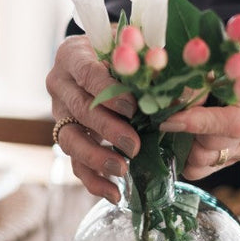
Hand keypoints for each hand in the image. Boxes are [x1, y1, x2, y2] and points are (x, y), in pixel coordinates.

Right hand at [45, 35, 139, 202]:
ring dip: (96, 157)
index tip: (131, 107)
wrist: (104, 59)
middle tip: (134, 145)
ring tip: (122, 170)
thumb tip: (180, 91)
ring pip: (69, 139)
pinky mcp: (66, 135)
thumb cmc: (124, 49)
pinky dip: (93, 180)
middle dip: (107, 129)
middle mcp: (60, 83)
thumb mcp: (135, 46)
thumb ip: (151, 63)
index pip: (86, 72)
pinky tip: (114, 193)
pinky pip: (74, 162)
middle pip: (79, 109)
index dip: (107, 91)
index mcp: (73, 54)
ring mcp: (59, 112)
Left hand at [159, 78, 239, 180]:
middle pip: (216, 144)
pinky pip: (202, 170)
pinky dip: (186, 157)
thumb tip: (173, 102)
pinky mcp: (237, 159)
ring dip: (186, 143)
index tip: (170, 120)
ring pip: (206, 159)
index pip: (234, 121)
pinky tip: (186, 138)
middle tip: (174, 116)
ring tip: (182, 123)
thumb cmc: (232, 68)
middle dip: (188, 131)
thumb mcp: (218, 64)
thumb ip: (198, 79)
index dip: (199, 123)